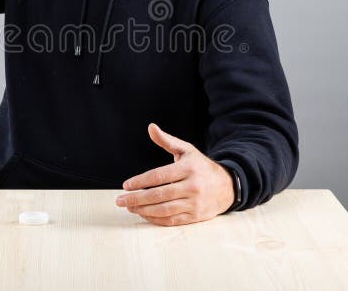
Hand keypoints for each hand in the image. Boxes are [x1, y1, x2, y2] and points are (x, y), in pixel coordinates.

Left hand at [116, 123, 235, 225]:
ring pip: (164, 209)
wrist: (227, 186)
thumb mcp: (186, 150)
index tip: (126, 185)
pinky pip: (172, 220)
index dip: (141, 181)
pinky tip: (144, 214)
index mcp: (188, 168)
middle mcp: (192, 186)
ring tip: (129, 207)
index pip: (159, 176)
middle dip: (136, 198)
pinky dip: (155, 219)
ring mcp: (194, 203)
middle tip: (120, 200)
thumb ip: (167, 140)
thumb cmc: (201, 166)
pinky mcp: (195, 216)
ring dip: (143, 210)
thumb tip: (151, 127)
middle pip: (159, 195)